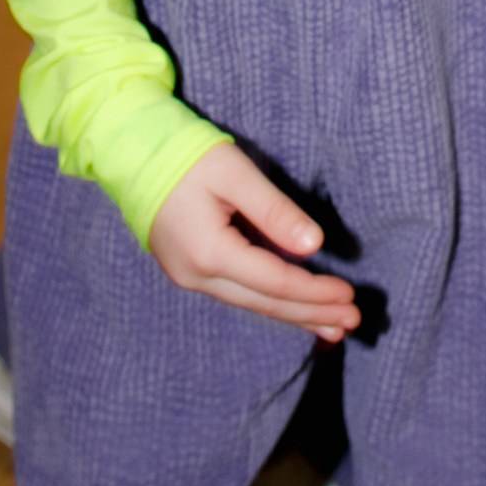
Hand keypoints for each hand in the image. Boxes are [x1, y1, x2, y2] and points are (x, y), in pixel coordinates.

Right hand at [148, 142, 360, 339]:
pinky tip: (292, 312)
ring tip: (333, 330)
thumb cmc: (187, 157)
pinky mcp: (190, 271)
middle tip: (352, 323)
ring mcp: (190, 278)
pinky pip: (240, 295)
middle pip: (266, 303)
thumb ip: (275, 210)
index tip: (349, 296)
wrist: (133, 155)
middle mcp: (198, 276)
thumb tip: (313, 244)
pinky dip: (272, 304)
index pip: (275, 282)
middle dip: (312, 313)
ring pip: (253, 304)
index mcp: (210, 252)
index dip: (314, 291)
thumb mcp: (236, 174)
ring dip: (295, 316)